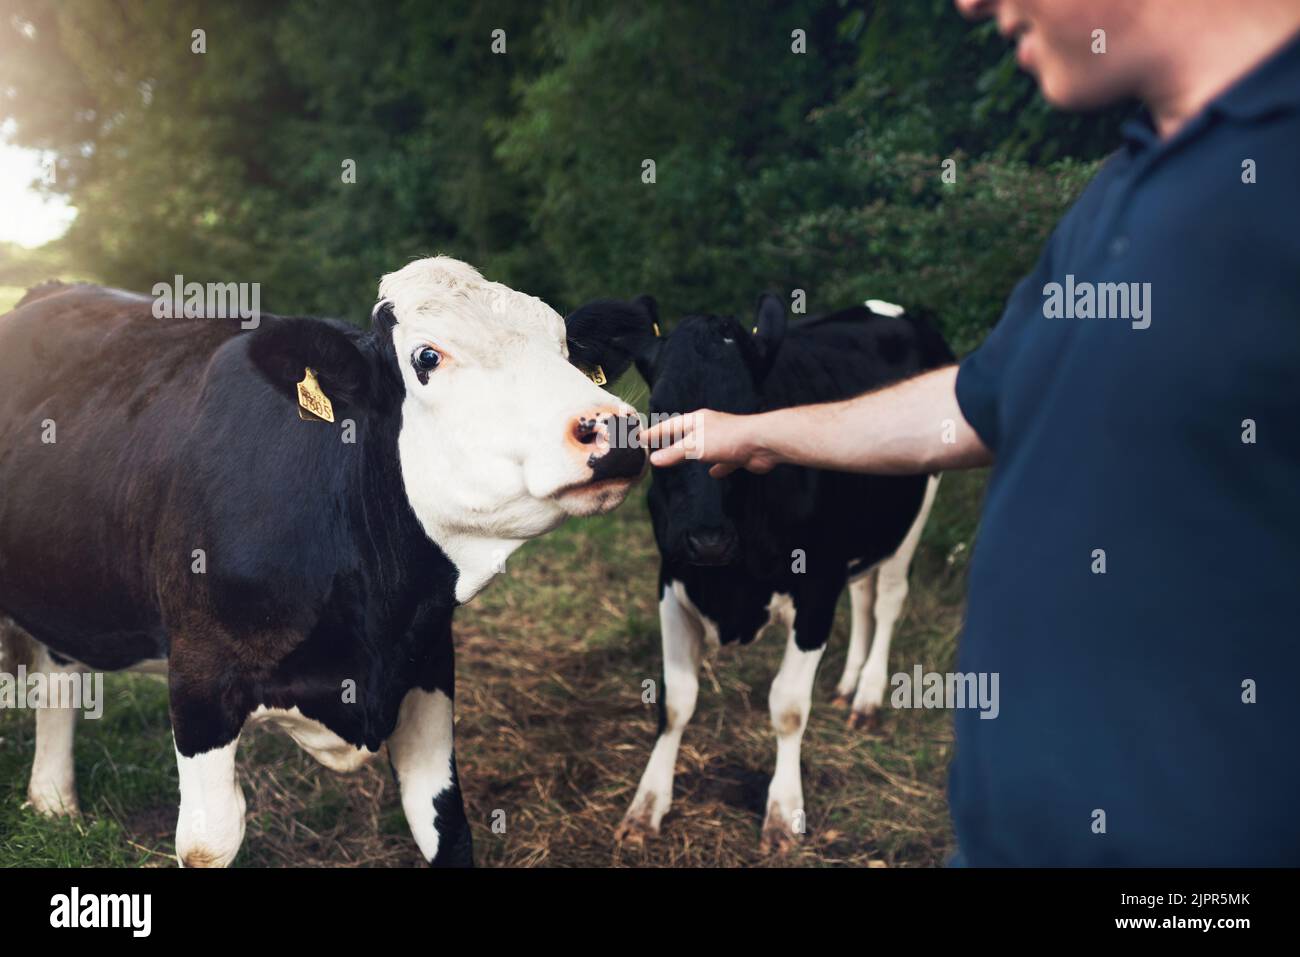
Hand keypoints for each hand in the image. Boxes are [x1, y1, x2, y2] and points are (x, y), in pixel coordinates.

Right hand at [641, 409, 778, 477]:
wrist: (762, 443)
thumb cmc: (727, 439)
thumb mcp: (695, 445)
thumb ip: (674, 453)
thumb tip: (654, 460)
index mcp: (697, 420)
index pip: (670, 426)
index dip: (655, 433)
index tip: (640, 438)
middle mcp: (709, 428)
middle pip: (685, 435)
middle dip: (671, 442)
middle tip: (655, 449)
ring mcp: (724, 440)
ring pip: (703, 447)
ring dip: (692, 453)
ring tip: (680, 461)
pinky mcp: (736, 454)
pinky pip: (723, 461)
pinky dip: (717, 467)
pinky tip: (713, 474)